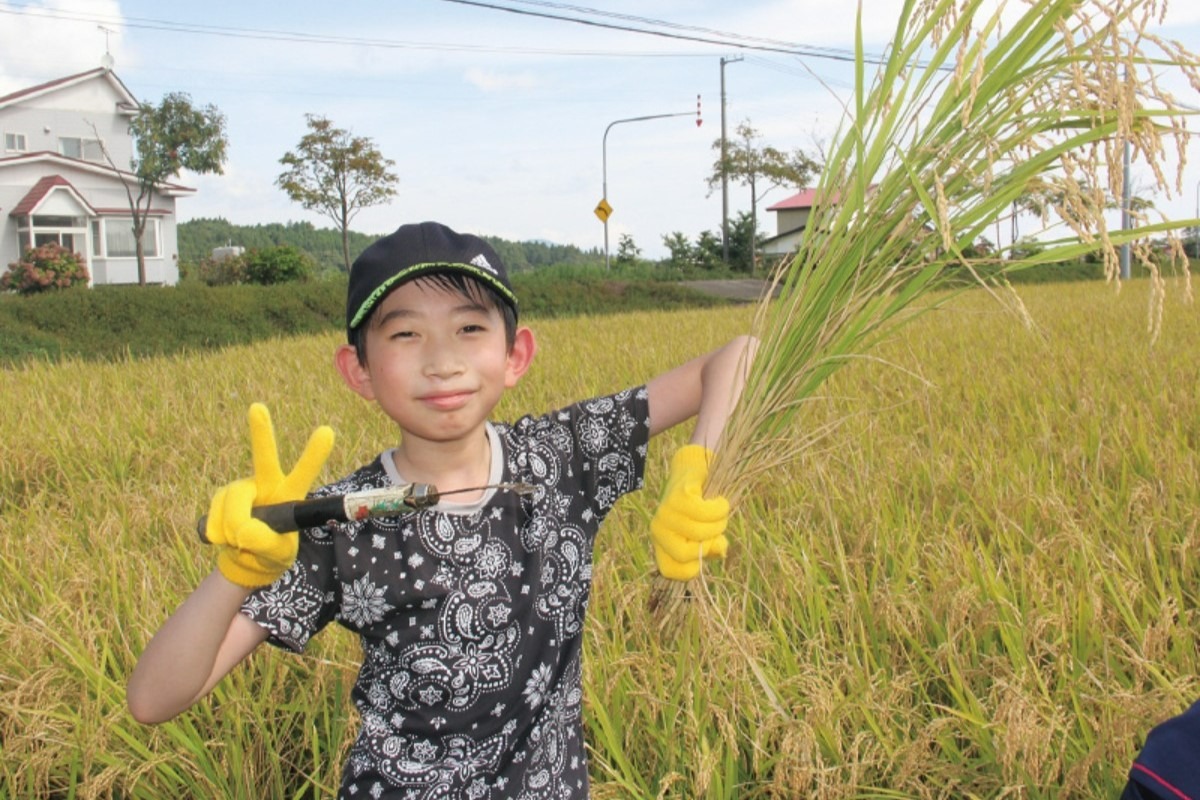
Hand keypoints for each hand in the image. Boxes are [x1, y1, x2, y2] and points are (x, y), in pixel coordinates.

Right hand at [206, 403, 334, 587]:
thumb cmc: (270, 551)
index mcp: (289, 493)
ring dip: (233, 528)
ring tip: (240, 542)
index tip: (327, 431)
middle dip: (260, 432)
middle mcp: (265, 483)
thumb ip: (265, 543)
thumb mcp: (276, 554)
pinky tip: (225, 538)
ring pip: (234, 502)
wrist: (244, 558)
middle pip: (263, 457)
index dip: (313, 454)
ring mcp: (241, 488)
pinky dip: (219, 533)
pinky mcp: (221, 496)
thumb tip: (242, 531)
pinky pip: (215, 515)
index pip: (303, 472)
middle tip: (257, 407)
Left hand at [649, 444, 729, 580]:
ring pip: (700, 533)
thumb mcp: (705, 532)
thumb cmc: (700, 508)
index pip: (670, 570)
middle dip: (709, 544)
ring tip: (720, 511)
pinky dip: (720, 508)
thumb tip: (719, 550)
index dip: (693, 568)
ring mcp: (666, 512)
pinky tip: (720, 501)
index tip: (706, 551)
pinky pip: (705, 513)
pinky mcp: (679, 496)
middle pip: (686, 554)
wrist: (694, 470)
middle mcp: (658, 529)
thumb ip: (711, 547)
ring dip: (719, 523)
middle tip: (716, 528)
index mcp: (661, 542)